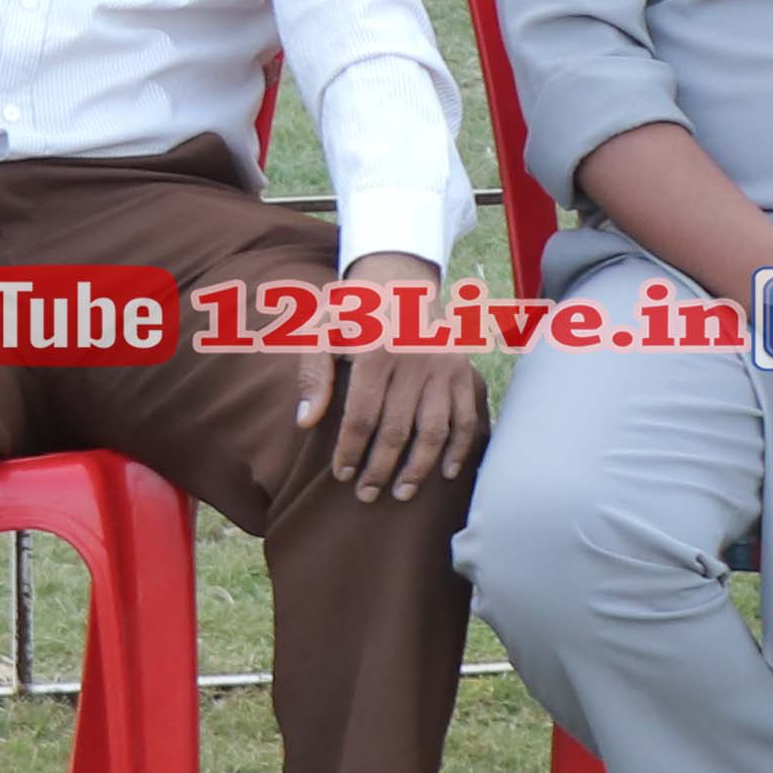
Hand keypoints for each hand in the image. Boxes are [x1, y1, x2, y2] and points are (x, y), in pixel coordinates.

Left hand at [289, 255, 485, 499]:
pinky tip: (445, 472)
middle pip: (397, 430)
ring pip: (434, 430)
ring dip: (419, 468)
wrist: (399, 277)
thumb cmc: (352, 310)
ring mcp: (443, 366)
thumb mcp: (321, 330)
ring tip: (402, 493)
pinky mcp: (463, 370)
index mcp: (375, 350)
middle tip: (367, 495)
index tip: (342, 475)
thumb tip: (306, 421)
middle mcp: (414, 359)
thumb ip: (313, 374)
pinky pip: (467, 417)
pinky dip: (459, 448)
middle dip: (380, 468)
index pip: (362, 416)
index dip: (351, 450)